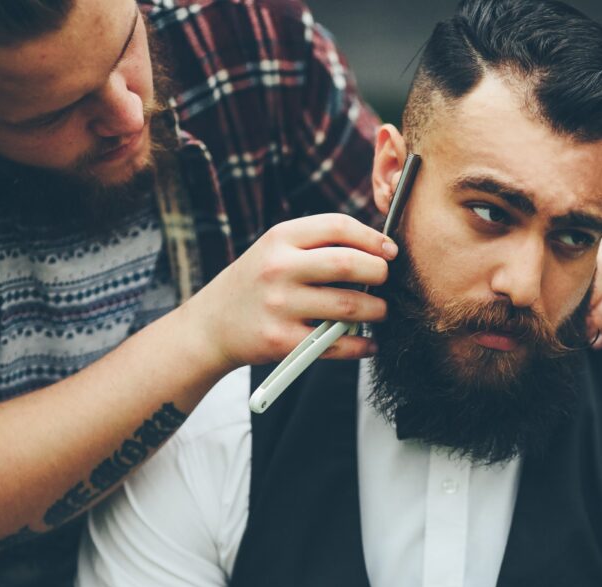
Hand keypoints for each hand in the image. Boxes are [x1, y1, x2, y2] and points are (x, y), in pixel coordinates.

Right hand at [181, 214, 395, 373]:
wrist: (211, 325)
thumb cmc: (257, 284)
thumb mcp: (276, 250)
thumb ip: (319, 245)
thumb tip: (379, 250)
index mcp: (280, 238)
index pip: (339, 226)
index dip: (373, 238)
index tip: (390, 251)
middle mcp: (279, 268)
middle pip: (349, 264)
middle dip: (380, 273)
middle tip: (386, 281)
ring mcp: (280, 306)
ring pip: (349, 306)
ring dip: (377, 310)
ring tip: (380, 311)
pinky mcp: (282, 342)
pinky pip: (337, 344)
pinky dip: (362, 345)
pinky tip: (369, 343)